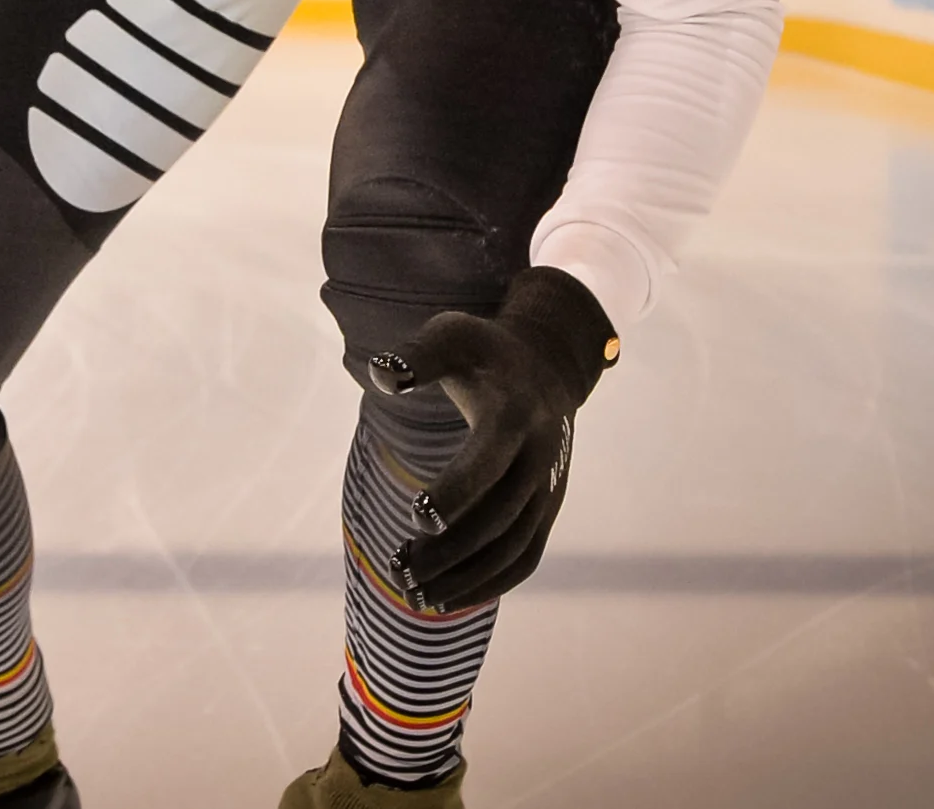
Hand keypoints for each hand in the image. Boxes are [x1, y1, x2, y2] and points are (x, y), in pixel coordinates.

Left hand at [367, 267, 617, 611]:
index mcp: (516, 415)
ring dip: (466, 578)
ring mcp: (549, 488)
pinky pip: (526, 557)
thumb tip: (384, 376)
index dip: (456, 493)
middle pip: (500, 518)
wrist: (548, 365)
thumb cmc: (484, 351)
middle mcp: (539, 457)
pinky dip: (491, 584)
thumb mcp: (452, 335)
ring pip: (513, 548)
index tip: (415, 516)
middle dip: (450, 550)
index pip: (489, 463)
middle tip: (400, 569)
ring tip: (414, 595)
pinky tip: (448, 599)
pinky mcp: (548, 508)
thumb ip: (417, 356)